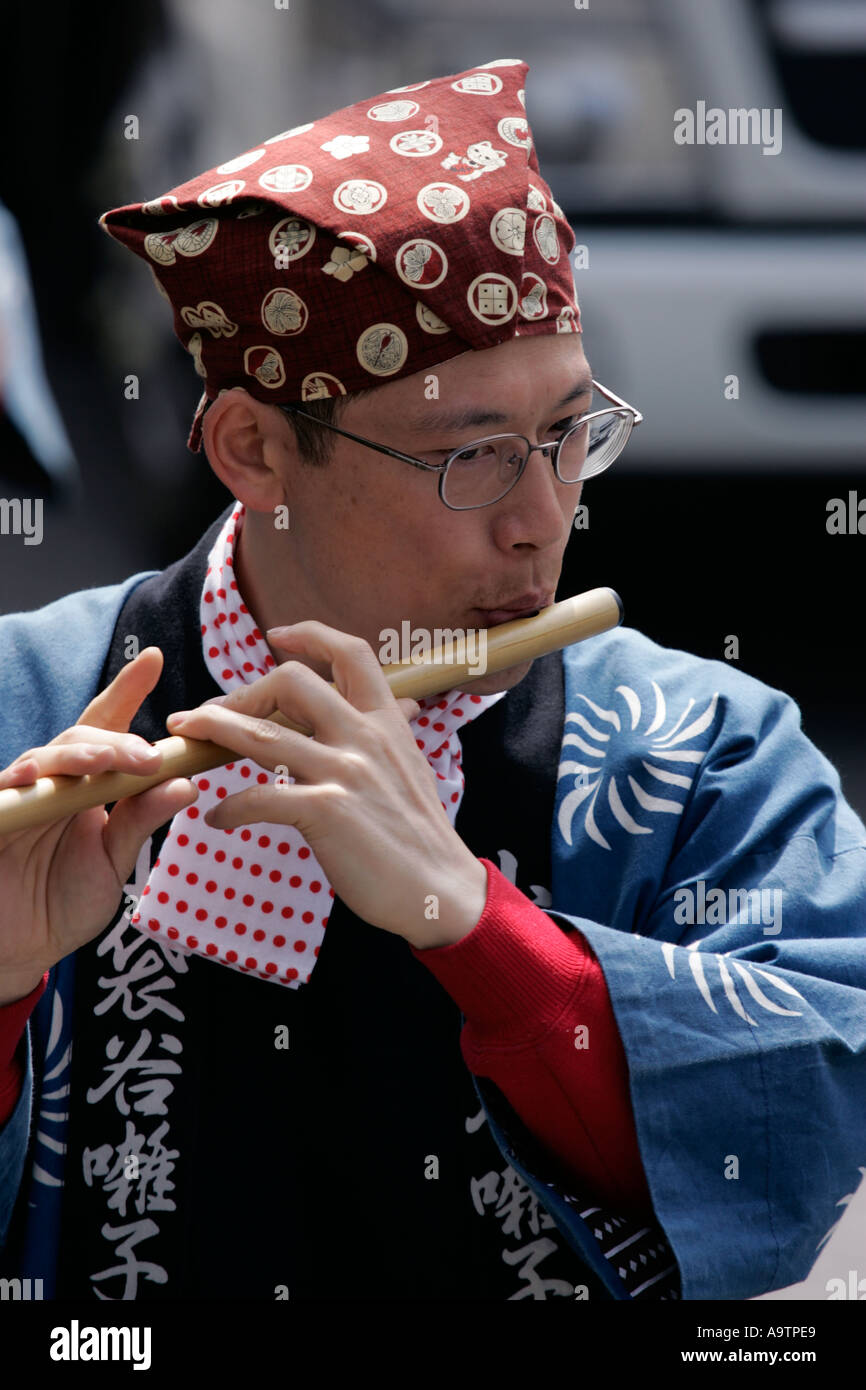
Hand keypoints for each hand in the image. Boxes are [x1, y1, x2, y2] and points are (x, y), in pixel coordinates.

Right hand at [0, 648, 197, 1004]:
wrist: (17, 952)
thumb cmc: (62, 905)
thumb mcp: (112, 862)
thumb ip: (140, 822)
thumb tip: (185, 782)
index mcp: (86, 785)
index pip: (106, 729)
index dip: (126, 691)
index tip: (152, 658)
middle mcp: (52, 782)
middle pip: (81, 738)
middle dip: (116, 741)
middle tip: (149, 757)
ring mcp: (20, 797)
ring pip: (45, 757)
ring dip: (78, 755)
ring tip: (110, 762)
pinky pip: (5, 790)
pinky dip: (21, 782)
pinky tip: (36, 779)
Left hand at [165, 622, 488, 948]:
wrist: (439, 888)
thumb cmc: (421, 835)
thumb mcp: (412, 767)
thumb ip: (393, 734)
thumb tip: (401, 706)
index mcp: (386, 722)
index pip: (350, 653)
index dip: (311, 635)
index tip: (276, 635)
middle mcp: (365, 737)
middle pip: (293, 682)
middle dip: (244, 691)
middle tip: (214, 711)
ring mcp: (345, 773)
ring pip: (263, 734)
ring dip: (215, 729)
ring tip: (186, 734)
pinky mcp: (327, 813)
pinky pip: (260, 799)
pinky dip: (229, 807)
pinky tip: (218, 818)